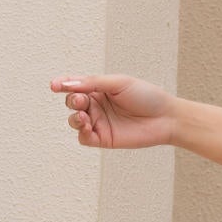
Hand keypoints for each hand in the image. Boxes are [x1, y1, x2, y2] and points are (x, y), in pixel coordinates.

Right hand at [50, 74, 180, 150]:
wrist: (166, 118)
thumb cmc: (146, 96)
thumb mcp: (119, 83)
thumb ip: (93, 82)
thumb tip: (67, 83)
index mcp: (99, 88)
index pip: (75, 85)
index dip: (62, 84)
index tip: (55, 85)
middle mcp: (96, 105)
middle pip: (72, 102)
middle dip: (72, 100)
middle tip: (80, 100)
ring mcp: (99, 122)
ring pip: (74, 120)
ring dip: (74, 117)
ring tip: (84, 115)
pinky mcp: (103, 139)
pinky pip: (84, 138)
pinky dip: (81, 132)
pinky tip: (88, 126)